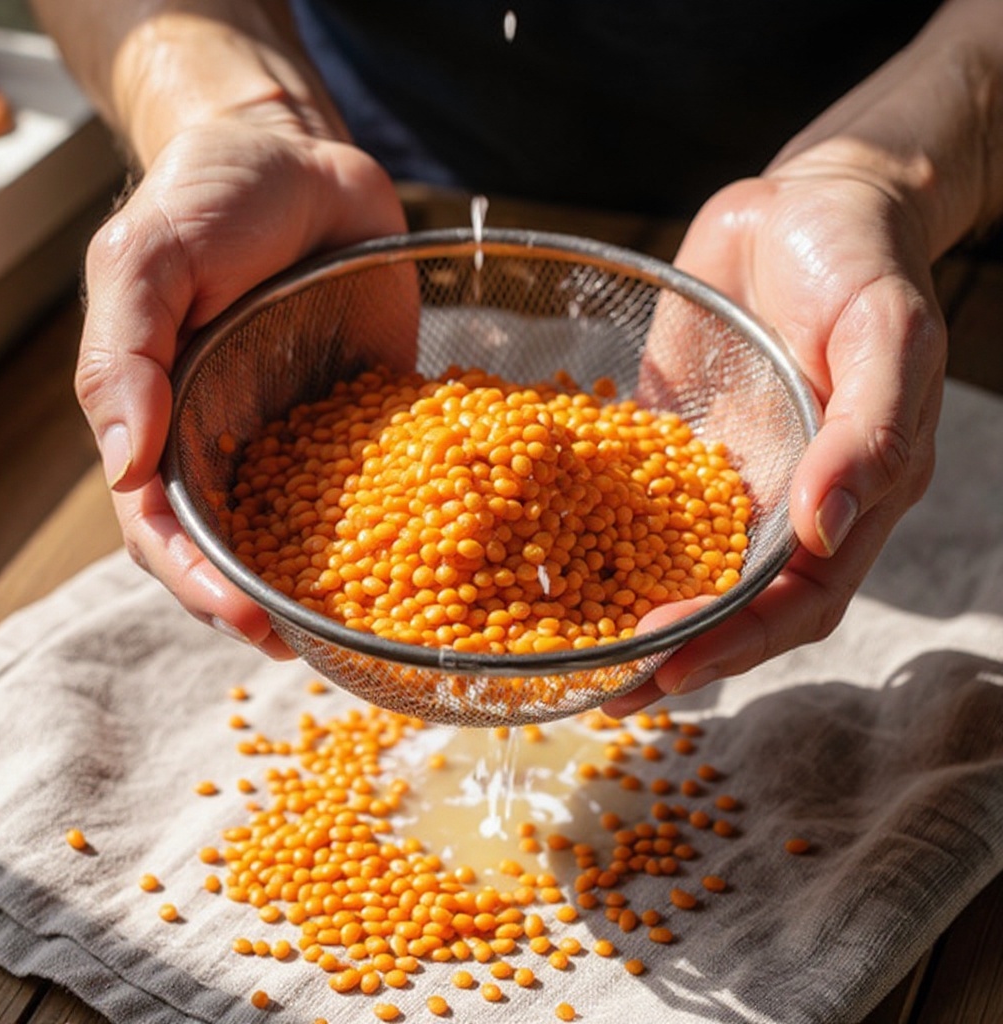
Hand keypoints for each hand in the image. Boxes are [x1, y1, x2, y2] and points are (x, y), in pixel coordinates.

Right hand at [76, 108, 407, 653]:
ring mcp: (299, 440)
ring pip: (303, 535)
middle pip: (234, 551)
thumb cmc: (208, 200)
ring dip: (326, 587)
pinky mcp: (363, 421)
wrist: (301, 159)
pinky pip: (374, 485)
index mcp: (162, 423)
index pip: (164, 528)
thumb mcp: (143, 261)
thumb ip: (124, 357)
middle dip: (262, 605)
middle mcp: (227, 446)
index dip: (198, 581)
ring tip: (362, 633)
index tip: (246, 619)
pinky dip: (392, 530)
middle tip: (305, 646)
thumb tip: (121, 469)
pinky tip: (426, 564)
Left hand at [605, 168, 945, 713]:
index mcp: (848, 500)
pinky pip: (636, 508)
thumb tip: (827, 526)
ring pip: (680, 572)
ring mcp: (723, 483)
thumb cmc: (860, 262)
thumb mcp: (884, 334)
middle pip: (733, 609)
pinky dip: (600, 547)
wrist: (802, 205)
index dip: (737, 642)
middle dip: (674, 654)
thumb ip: (867, 430)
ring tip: (572, 662)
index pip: (796, 601)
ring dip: (631, 620)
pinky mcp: (672, 449)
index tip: (667, 663)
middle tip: (605, 690)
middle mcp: (783, 507)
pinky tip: (549, 568)